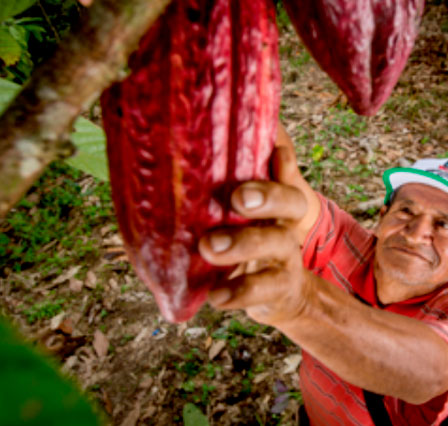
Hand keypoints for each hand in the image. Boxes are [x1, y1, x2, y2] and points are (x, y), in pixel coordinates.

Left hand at [198, 148, 311, 325]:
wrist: (281, 295)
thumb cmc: (241, 244)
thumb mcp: (230, 217)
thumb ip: (210, 192)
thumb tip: (155, 158)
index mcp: (273, 199)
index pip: (282, 171)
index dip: (283, 164)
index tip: (275, 152)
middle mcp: (285, 222)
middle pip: (292, 201)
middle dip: (268, 197)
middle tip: (238, 198)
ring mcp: (287, 256)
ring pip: (279, 243)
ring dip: (245, 244)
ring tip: (209, 247)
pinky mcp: (281, 288)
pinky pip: (266, 289)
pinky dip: (240, 291)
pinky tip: (216, 295)